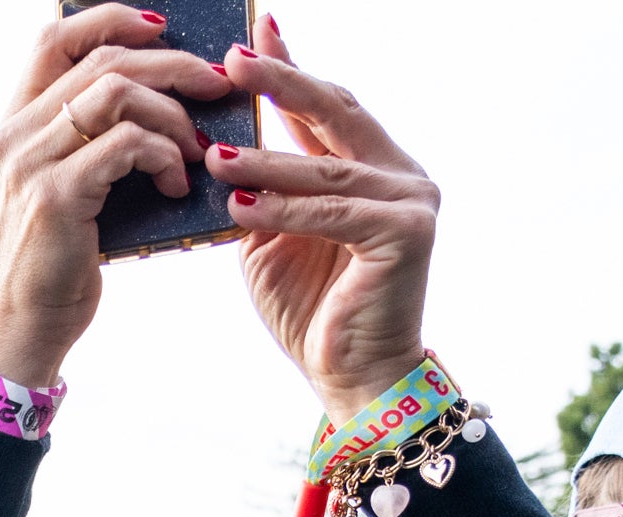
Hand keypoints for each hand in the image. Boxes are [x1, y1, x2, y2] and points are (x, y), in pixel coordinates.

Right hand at [0, 6, 229, 389]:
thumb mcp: (59, 193)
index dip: (111, 17)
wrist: (17, 334)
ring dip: (174, 113)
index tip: (163, 27)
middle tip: (217, 85)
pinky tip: (179, 187)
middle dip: (172, 64)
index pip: (54, 37)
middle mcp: (13, 136)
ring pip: (119, 92)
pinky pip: (127, 145)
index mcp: (13, 126)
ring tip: (198, 147)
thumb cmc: (50, 268)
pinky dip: (166, 157)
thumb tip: (155, 103)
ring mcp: (30, 164)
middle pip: (103, 59)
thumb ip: (86, 145)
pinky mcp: (55, 196)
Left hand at [202, 21, 440, 426]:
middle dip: (281, 84)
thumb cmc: (313, 309)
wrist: (352, 377)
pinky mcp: (407, 234)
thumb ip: (260, 189)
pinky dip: (282, 208)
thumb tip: (217, 145)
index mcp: (371, 167)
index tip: (253, 30)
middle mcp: (400, 173)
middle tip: (231, 61)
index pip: (325, 107)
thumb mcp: (272, 238)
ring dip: (263, 160)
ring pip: (324, 168)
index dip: (288, 69)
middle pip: (335, 113)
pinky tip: (239, 204)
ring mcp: (411, 200)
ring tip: (211, 154)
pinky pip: (331, 213)